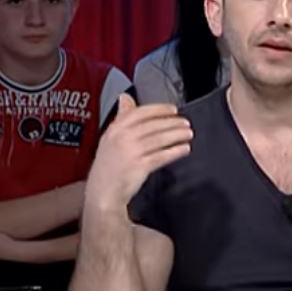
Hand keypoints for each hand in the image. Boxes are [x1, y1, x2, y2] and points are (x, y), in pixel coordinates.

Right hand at [86, 94, 192, 208]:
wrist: (102, 193)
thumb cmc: (108, 165)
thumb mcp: (110, 137)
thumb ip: (121, 117)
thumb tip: (126, 97)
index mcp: (115, 128)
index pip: (140, 112)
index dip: (159, 110)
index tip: (173, 109)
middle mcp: (122, 138)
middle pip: (153, 126)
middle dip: (173, 123)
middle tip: (186, 123)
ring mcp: (131, 152)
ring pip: (160, 139)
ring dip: (177, 135)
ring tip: (189, 134)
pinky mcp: (140, 167)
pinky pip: (162, 156)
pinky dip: (175, 151)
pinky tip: (184, 149)